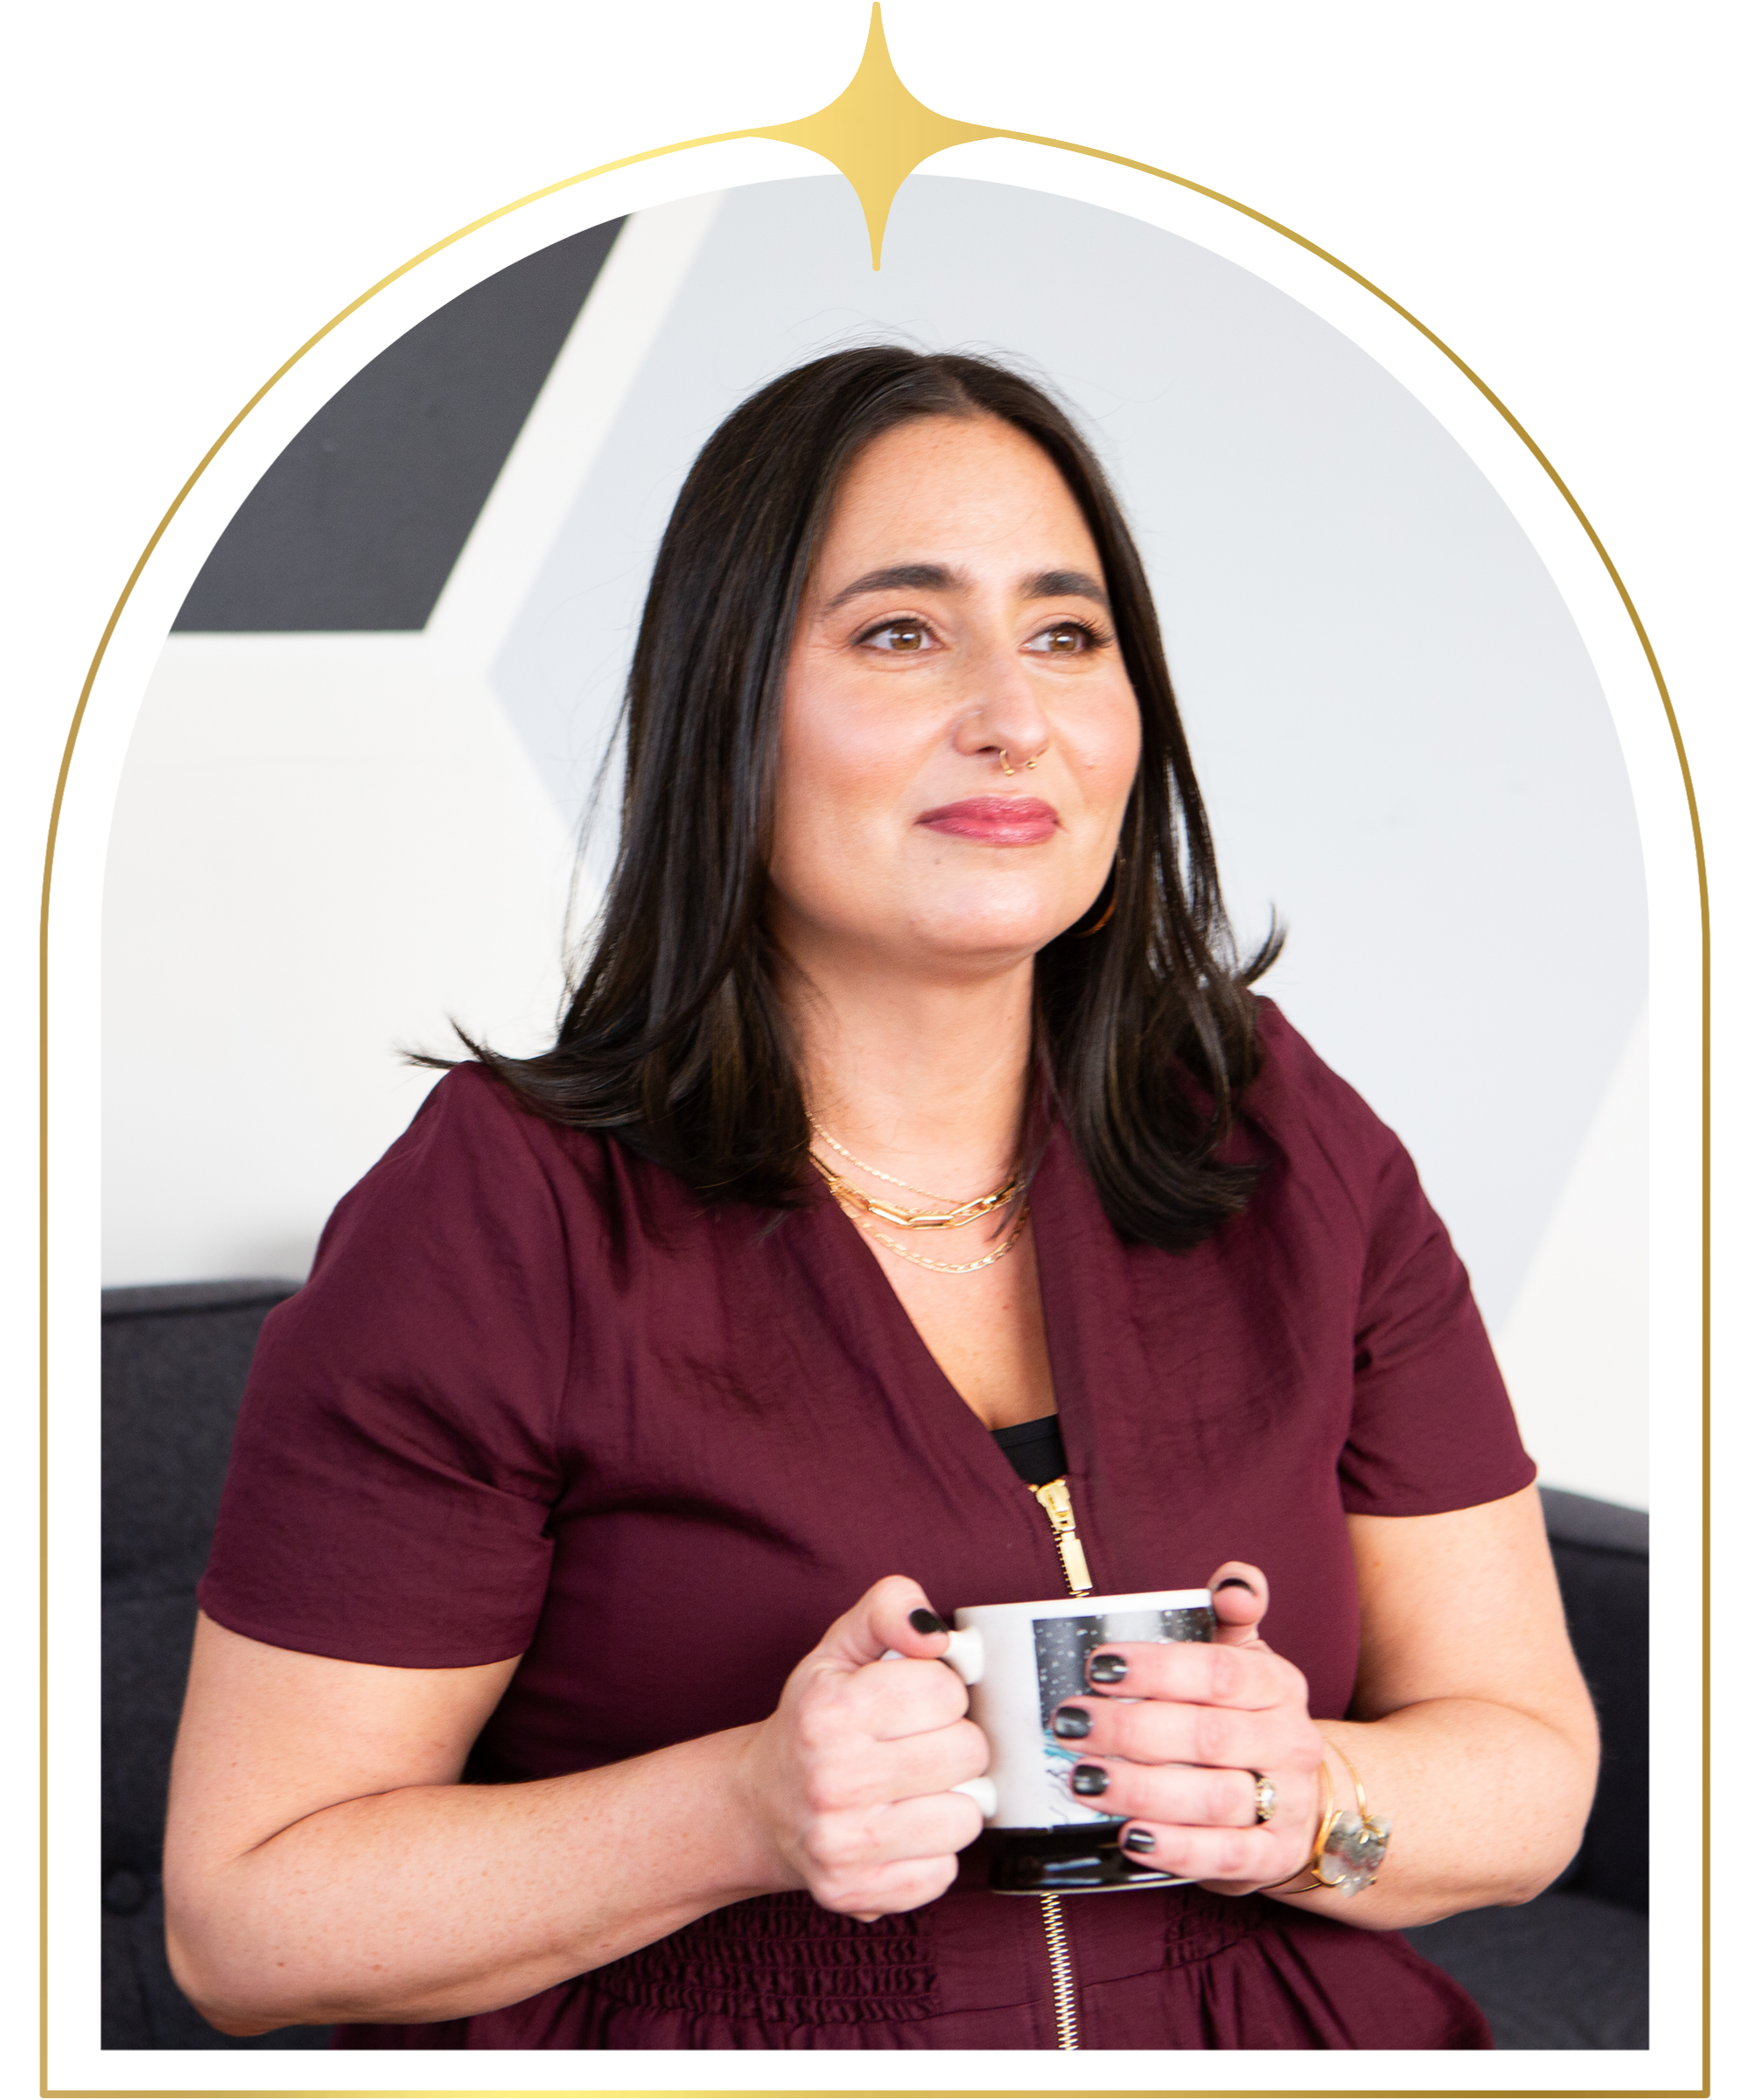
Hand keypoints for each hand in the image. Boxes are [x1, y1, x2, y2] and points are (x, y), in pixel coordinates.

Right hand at [735, 1576, 989, 1921]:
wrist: (761, 1804)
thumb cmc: (813, 1721)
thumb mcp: (840, 1648)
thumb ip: (889, 1610)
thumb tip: (935, 1632)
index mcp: (831, 1710)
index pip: (946, 1691)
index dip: (939, 1692)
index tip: (913, 1702)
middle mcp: (832, 1779)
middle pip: (966, 1752)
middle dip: (951, 1743)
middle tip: (916, 1746)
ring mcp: (843, 1844)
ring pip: (966, 1817)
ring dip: (949, 1801)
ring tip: (912, 1790)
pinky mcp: (856, 1893)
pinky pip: (944, 1874)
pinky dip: (931, 1853)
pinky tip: (900, 1831)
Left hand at [1046, 1561, 1327, 1896]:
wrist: (1301, 1800)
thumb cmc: (1248, 1719)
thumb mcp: (1246, 1660)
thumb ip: (1232, 1615)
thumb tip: (1234, 1580)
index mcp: (1278, 1685)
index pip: (1219, 1672)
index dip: (1157, 1668)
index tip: (1097, 1666)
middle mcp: (1290, 1742)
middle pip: (1207, 1735)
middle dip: (1130, 1729)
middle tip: (1070, 1724)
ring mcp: (1287, 1804)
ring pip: (1213, 1799)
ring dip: (1141, 1790)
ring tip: (1083, 1779)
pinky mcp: (1273, 1857)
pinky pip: (1225, 1856)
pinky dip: (1176, 1849)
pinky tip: (1129, 1836)